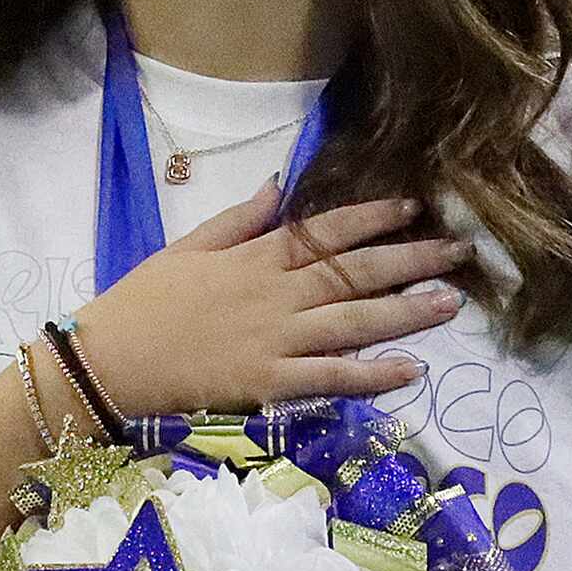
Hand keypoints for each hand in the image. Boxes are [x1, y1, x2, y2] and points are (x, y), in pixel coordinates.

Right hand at [66, 185, 469, 415]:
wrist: (111, 359)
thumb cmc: (144, 301)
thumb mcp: (188, 245)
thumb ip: (240, 218)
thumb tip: (280, 186)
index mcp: (256, 257)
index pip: (327, 231)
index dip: (374, 217)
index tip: (415, 206)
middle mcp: (276, 294)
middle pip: (355, 273)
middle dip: (412, 260)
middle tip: (461, 251)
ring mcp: (276, 340)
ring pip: (354, 321)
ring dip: (407, 313)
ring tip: (451, 303)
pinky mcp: (270, 384)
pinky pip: (330, 378)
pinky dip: (372, 375)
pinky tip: (410, 371)